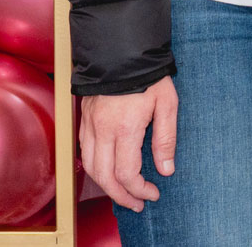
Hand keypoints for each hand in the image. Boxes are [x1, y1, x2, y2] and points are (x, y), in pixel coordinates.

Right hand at [80, 77, 176, 212]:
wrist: (121, 46)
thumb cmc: (148, 73)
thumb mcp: (167, 103)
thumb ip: (165, 139)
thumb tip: (166, 169)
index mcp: (125, 128)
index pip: (126, 174)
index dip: (139, 190)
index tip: (153, 193)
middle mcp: (102, 129)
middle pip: (104, 177)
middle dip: (120, 196)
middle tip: (136, 204)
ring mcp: (89, 123)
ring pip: (89, 166)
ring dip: (105, 185)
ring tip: (122, 193)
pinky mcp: (84, 116)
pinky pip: (84, 150)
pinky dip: (94, 166)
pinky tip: (108, 169)